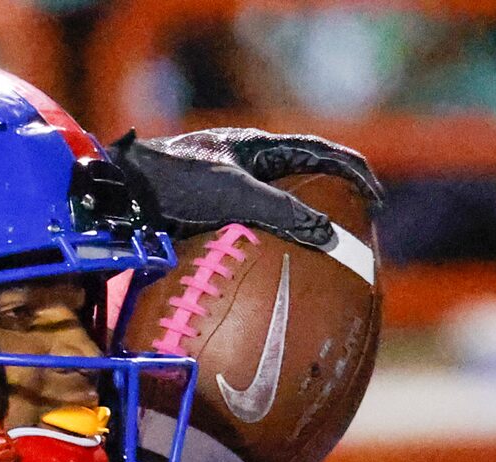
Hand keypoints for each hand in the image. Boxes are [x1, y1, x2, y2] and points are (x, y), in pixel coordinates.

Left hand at [110, 130, 356, 247]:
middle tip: (358, 228)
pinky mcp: (207, 218)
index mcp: (256, 147)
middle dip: (332, 202)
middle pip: (302, 180)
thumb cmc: (174, 186)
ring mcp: (225, 192)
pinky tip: (273, 279)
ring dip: (301, 230)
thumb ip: (282, 212)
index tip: (376, 199)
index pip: (319, 153)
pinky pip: (251, 234)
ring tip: (324, 258)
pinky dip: (270, 252)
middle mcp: (243, 166)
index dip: (353, 172)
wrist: (118, 194)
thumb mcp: (234, 195)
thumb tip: (332, 237)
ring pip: (276, 210)